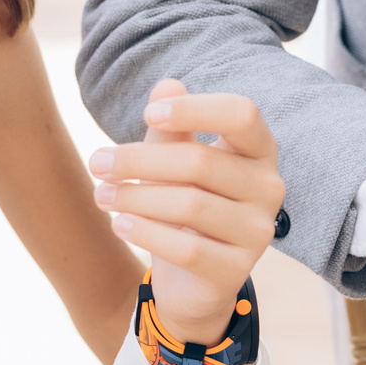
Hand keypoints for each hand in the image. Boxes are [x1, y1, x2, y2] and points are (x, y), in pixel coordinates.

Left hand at [89, 79, 285, 345]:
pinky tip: (119, 224)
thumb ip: (173, 128)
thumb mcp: (175, 162)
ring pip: (191, 205)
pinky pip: (187, 248)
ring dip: (135, 197)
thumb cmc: (186, 204)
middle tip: (96, 162)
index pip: (242, 114)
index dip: (195, 109)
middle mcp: (269, 188)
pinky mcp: (237, 271)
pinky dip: (146, 233)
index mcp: (259, 151)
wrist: (194, 279)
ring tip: (101, 194)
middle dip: (139, 160)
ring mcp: (258, 232)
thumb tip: (168, 85)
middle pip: (201, 162)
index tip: (147, 114)